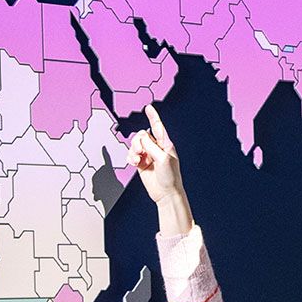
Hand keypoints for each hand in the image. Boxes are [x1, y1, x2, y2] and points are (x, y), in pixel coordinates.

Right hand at [128, 104, 194, 233]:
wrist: (165, 193)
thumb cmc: (170, 177)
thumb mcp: (163, 158)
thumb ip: (151, 146)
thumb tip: (141, 139)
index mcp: (165, 144)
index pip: (157, 127)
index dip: (153, 116)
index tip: (148, 107)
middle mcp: (156, 148)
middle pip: (141, 135)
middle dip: (138, 141)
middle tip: (140, 151)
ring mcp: (148, 156)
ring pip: (135, 144)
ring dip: (134, 150)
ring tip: (138, 159)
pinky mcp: (141, 163)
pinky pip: (131, 154)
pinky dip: (131, 157)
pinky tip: (135, 163)